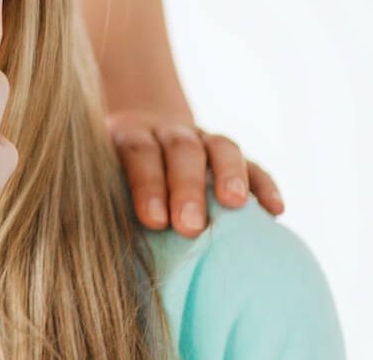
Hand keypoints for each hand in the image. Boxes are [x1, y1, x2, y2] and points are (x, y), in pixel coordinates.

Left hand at [108, 111, 284, 236]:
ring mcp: (202, 137)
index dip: (147, 185)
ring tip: (234, 205)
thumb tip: (97, 242)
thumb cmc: (112, 171)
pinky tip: (275, 209)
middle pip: (182, 150)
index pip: (139, 153)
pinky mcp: (229, 152)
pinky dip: (264, 184)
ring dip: (230, 175)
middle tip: (189, 227)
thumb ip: (102, 197)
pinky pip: (253, 163)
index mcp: (129, 135)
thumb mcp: (98, 174)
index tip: (153, 221)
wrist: (139, 132)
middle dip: (187, 188)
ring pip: (220, 147)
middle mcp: (168, 131)